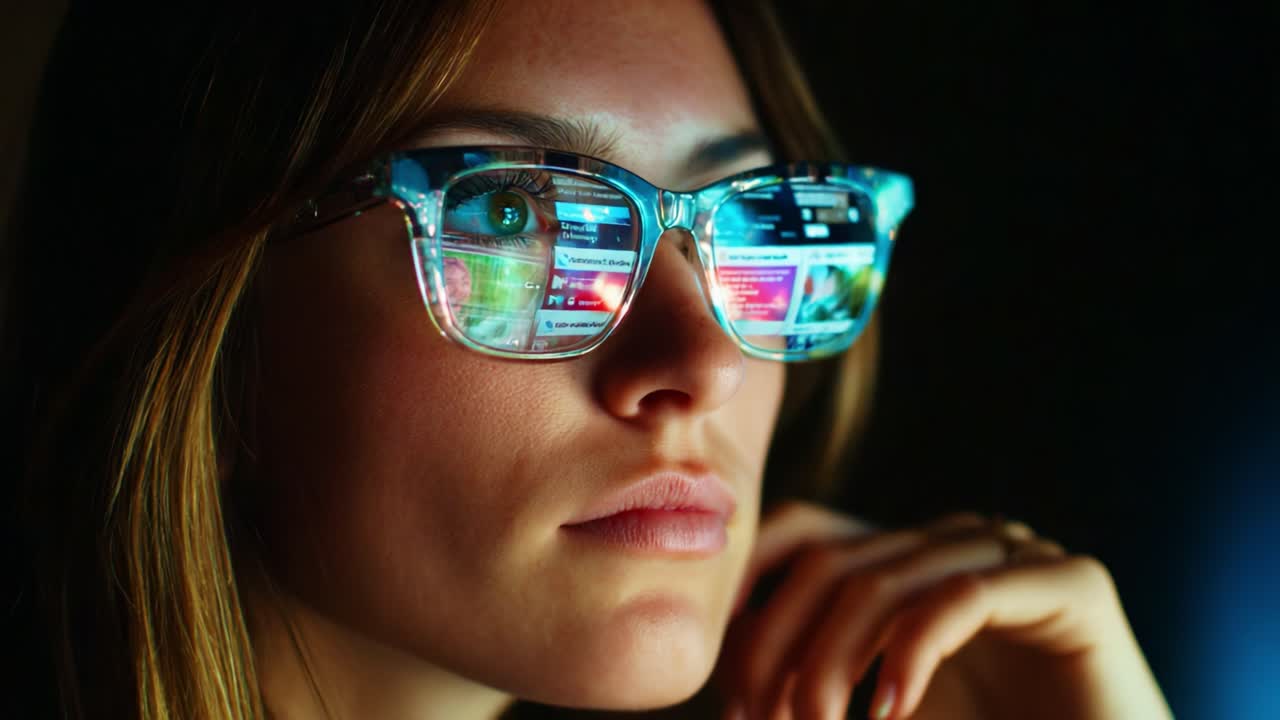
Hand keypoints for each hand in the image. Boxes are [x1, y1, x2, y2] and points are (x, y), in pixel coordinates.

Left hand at [714, 501, 1172, 719]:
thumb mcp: (878, 708)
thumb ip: (816, 682)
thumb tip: (724, 673)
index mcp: (907, 559)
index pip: (803, 532)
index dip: (746, 583)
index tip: (715, 667)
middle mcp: (954, 543)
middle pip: (830, 561)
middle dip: (777, 645)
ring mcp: (1015, 554)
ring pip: (884, 581)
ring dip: (830, 663)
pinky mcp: (1072, 584)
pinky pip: (964, 598)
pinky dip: (912, 655)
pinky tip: (892, 712)